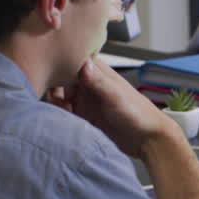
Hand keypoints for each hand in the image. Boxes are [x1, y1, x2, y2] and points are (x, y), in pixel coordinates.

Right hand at [59, 58, 176, 157]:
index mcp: (97, 71)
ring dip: (54, 100)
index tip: (51, 74)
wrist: (146, 140)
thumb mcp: (116, 96)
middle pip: (59, 76)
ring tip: (63, 110)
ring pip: (58, 94)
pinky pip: (63, 110)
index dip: (58, 64)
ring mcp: (84, 99)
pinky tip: (64, 118)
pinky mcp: (82, 115)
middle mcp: (88, 82)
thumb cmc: (138, 114)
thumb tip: (83, 63)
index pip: (70, 59)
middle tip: (57, 98)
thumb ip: (99, 81)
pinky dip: (58, 113)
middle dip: (52, 85)